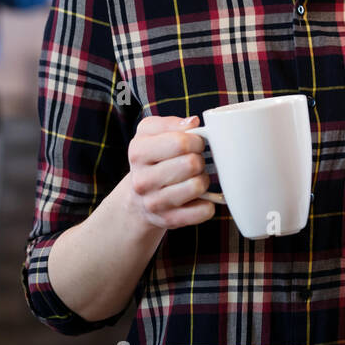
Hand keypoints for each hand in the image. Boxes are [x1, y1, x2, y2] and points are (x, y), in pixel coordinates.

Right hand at [124, 114, 215, 230]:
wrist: (136, 199)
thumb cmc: (151, 159)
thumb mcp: (151, 133)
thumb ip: (172, 123)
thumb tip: (193, 123)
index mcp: (138, 152)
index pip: (181, 142)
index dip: (196, 140)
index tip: (195, 144)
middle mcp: (142, 180)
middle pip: (192, 164)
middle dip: (199, 160)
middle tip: (193, 162)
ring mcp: (154, 204)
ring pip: (198, 186)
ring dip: (203, 179)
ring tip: (193, 178)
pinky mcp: (169, 221)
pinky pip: (204, 210)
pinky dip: (208, 202)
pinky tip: (198, 197)